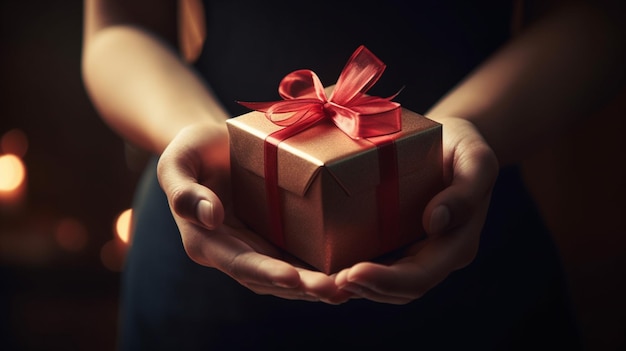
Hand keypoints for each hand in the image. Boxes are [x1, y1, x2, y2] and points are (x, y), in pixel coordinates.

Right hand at [157, 121, 339, 301]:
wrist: (215, 144)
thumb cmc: (193, 149)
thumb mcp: (178, 161)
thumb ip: (184, 190)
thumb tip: (210, 217)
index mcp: (206, 241)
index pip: (238, 263)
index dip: (265, 272)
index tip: (292, 278)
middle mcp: (233, 251)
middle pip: (268, 278)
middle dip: (301, 288)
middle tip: (334, 291)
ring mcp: (257, 246)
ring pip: (288, 276)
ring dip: (316, 285)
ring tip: (348, 287)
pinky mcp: (276, 237)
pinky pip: (298, 257)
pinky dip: (320, 267)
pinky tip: (347, 270)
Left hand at [333, 117, 498, 303]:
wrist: (451, 141)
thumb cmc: (463, 147)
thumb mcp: (475, 159)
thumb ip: (466, 191)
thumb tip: (435, 221)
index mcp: (457, 244)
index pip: (421, 276)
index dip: (388, 280)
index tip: (355, 271)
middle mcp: (436, 255)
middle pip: (401, 289)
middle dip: (366, 288)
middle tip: (329, 283)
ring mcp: (416, 252)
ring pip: (387, 287)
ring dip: (356, 289)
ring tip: (325, 283)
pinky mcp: (398, 242)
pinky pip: (377, 266)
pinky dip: (355, 274)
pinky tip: (329, 269)